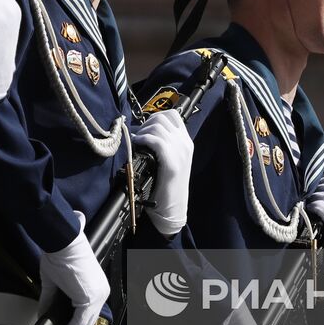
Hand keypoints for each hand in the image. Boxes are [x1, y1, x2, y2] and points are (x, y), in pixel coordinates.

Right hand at [38, 211, 109, 324]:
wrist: (61, 242)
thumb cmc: (60, 255)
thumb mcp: (54, 283)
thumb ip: (50, 301)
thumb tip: (43, 316)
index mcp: (95, 287)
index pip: (86, 314)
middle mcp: (101, 292)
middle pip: (87, 322)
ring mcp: (98, 295)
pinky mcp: (90, 298)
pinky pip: (79, 323)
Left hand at [132, 111, 192, 235]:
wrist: (172, 209)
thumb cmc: (167, 186)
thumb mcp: (169, 160)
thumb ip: (164, 145)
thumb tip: (145, 131)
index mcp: (186, 142)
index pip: (172, 115)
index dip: (155, 117)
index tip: (145, 127)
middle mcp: (185, 144)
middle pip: (162, 119)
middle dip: (146, 124)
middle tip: (138, 136)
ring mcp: (180, 153)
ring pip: (157, 127)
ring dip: (143, 131)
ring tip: (137, 141)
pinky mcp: (172, 163)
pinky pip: (156, 141)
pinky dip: (143, 139)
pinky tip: (137, 144)